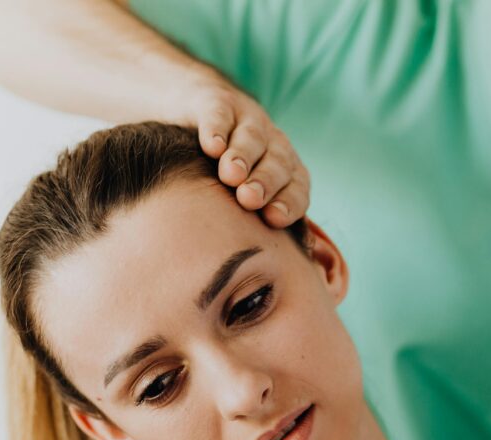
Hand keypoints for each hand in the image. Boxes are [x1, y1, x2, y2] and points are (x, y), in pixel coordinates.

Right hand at [183, 75, 310, 227]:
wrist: (192, 116)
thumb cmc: (216, 179)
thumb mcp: (236, 206)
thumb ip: (251, 235)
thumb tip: (254, 286)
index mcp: (286, 173)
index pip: (298, 189)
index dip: (289, 202)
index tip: (274, 219)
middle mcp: (273, 146)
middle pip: (279, 163)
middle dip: (266, 181)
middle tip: (250, 199)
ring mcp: (247, 121)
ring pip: (254, 137)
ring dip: (244, 156)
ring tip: (230, 173)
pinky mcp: (218, 102)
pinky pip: (220, 114)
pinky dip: (217, 128)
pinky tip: (210, 145)